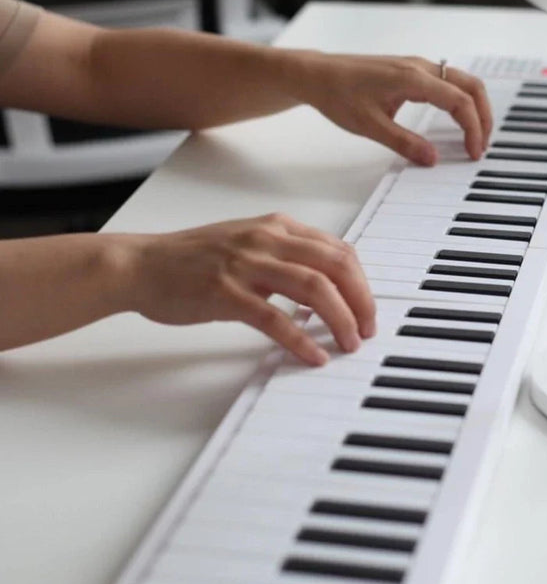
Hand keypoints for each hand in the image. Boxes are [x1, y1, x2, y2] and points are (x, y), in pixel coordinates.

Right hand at [122, 213, 375, 365]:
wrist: (141, 265)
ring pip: (315, 288)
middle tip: (367, 329)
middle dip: (362, 300)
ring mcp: (247, 264)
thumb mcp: (247, 244)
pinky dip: (302, 340)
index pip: (337, 250)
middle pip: (336, 266)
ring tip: (350, 343)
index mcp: (277, 227)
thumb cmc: (192, 259)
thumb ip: (286, 258)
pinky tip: (314, 356)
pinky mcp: (226, 293)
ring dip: (341, 319)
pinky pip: (276, 319)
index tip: (367, 308)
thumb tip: (324, 289)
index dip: (361, 281)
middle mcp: (267, 239)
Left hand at [296, 53, 492, 165]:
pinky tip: (455, 120)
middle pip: (471, 86)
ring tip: (473, 136)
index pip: (459, 101)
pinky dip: (460, 101)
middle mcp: (420, 67)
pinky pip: (447, 83)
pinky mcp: (410, 71)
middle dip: (483, 116)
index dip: (473, 128)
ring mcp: (416, 67)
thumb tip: (432, 159)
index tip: (472, 152)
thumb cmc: (338, 94)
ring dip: (474, 107)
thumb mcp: (370, 126)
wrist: (317, 75)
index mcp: (413, 78)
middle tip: (481, 146)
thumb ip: (404, 143)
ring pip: (462, 82)